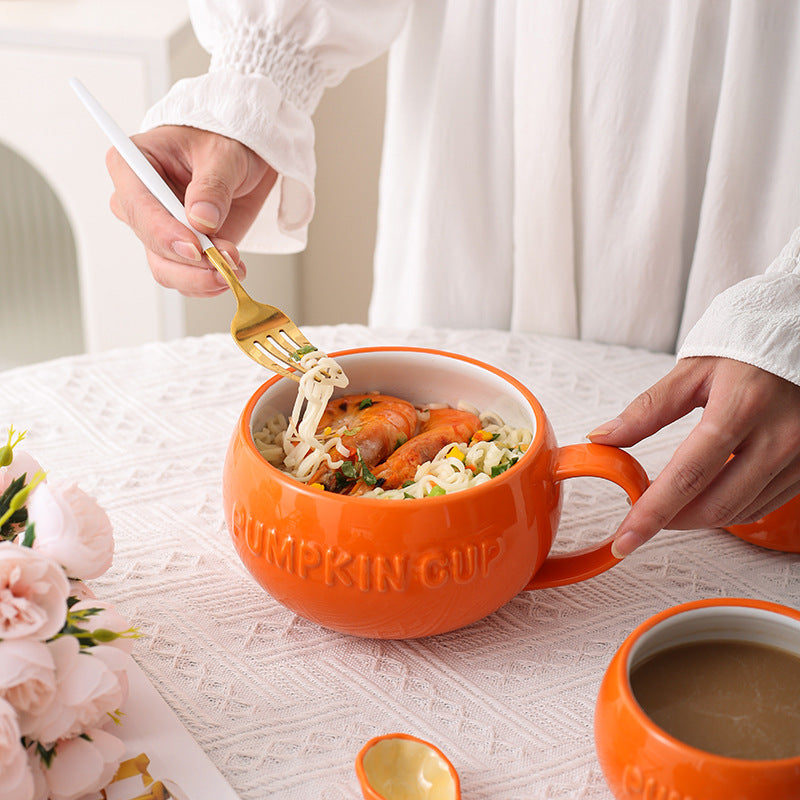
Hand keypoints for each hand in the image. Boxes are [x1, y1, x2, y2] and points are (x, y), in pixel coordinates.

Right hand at [106, 125, 277, 296]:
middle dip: (190, 262)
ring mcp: (157, 229)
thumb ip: (213, 186)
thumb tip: (202, 220)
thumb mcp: (224, 155)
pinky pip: (184, 277)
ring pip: (166, 269)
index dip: (164, 233)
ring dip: (201, 277)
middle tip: (225, 262)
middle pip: (151, 244)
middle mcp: (138, 201)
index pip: (138, 206)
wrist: (244, 159)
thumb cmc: (224, 142)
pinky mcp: (179, 249)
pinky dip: (208, 282)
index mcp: (133, 165)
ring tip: (233, 267)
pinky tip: (230, 271)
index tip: (195, 248)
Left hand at [588, 357, 799, 556]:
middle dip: (672, 521)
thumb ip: (648, 409)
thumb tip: (604, 438)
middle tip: (643, 518)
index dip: (651, 514)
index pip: (686, 476)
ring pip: (742, 511)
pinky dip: (732, 507)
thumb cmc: (747, 345)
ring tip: (672, 503)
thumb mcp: (693, 370)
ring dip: (700, 516)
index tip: (625, 540)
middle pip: (716, 506)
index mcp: (741, 408)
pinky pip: (766, 502)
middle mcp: (779, 437)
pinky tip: (709, 493)